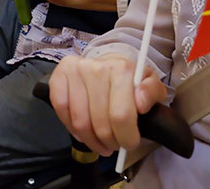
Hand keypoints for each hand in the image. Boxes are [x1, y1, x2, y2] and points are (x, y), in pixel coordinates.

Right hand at [49, 54, 166, 155]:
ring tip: (101, 143)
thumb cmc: (128, 79)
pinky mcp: (58, 77)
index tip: (130, 143)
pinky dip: (72, 128)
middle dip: (110, 142)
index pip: (121, 115)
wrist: (107, 64)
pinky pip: (61, 111)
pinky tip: (83, 132)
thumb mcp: (149, 83)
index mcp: (121, 69)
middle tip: (115, 145)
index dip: (126, 137)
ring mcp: (75, 71)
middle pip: (100, 123)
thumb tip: (141, 103)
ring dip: (91, 141)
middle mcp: (96, 68)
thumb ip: (151, 92)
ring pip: (80, 122)